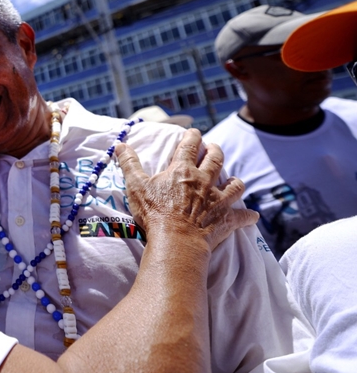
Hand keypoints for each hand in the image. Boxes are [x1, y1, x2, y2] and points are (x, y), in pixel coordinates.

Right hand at [115, 128, 254, 250]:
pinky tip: (251, 216)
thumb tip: (120, 144)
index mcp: (182, 170)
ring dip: (234, 181)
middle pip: (215, 159)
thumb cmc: (154, 212)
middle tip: (214, 147)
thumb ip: (129, 164)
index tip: (194, 132)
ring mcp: (218, 199)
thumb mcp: (136, 186)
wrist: (176, 240)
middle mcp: (204, 180)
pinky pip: (242, 216)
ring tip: (233, 180)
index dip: (192, 136)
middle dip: (215, 150)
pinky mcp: (227, 218)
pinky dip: (248, 215)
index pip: (190, 146)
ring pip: (234, 184)